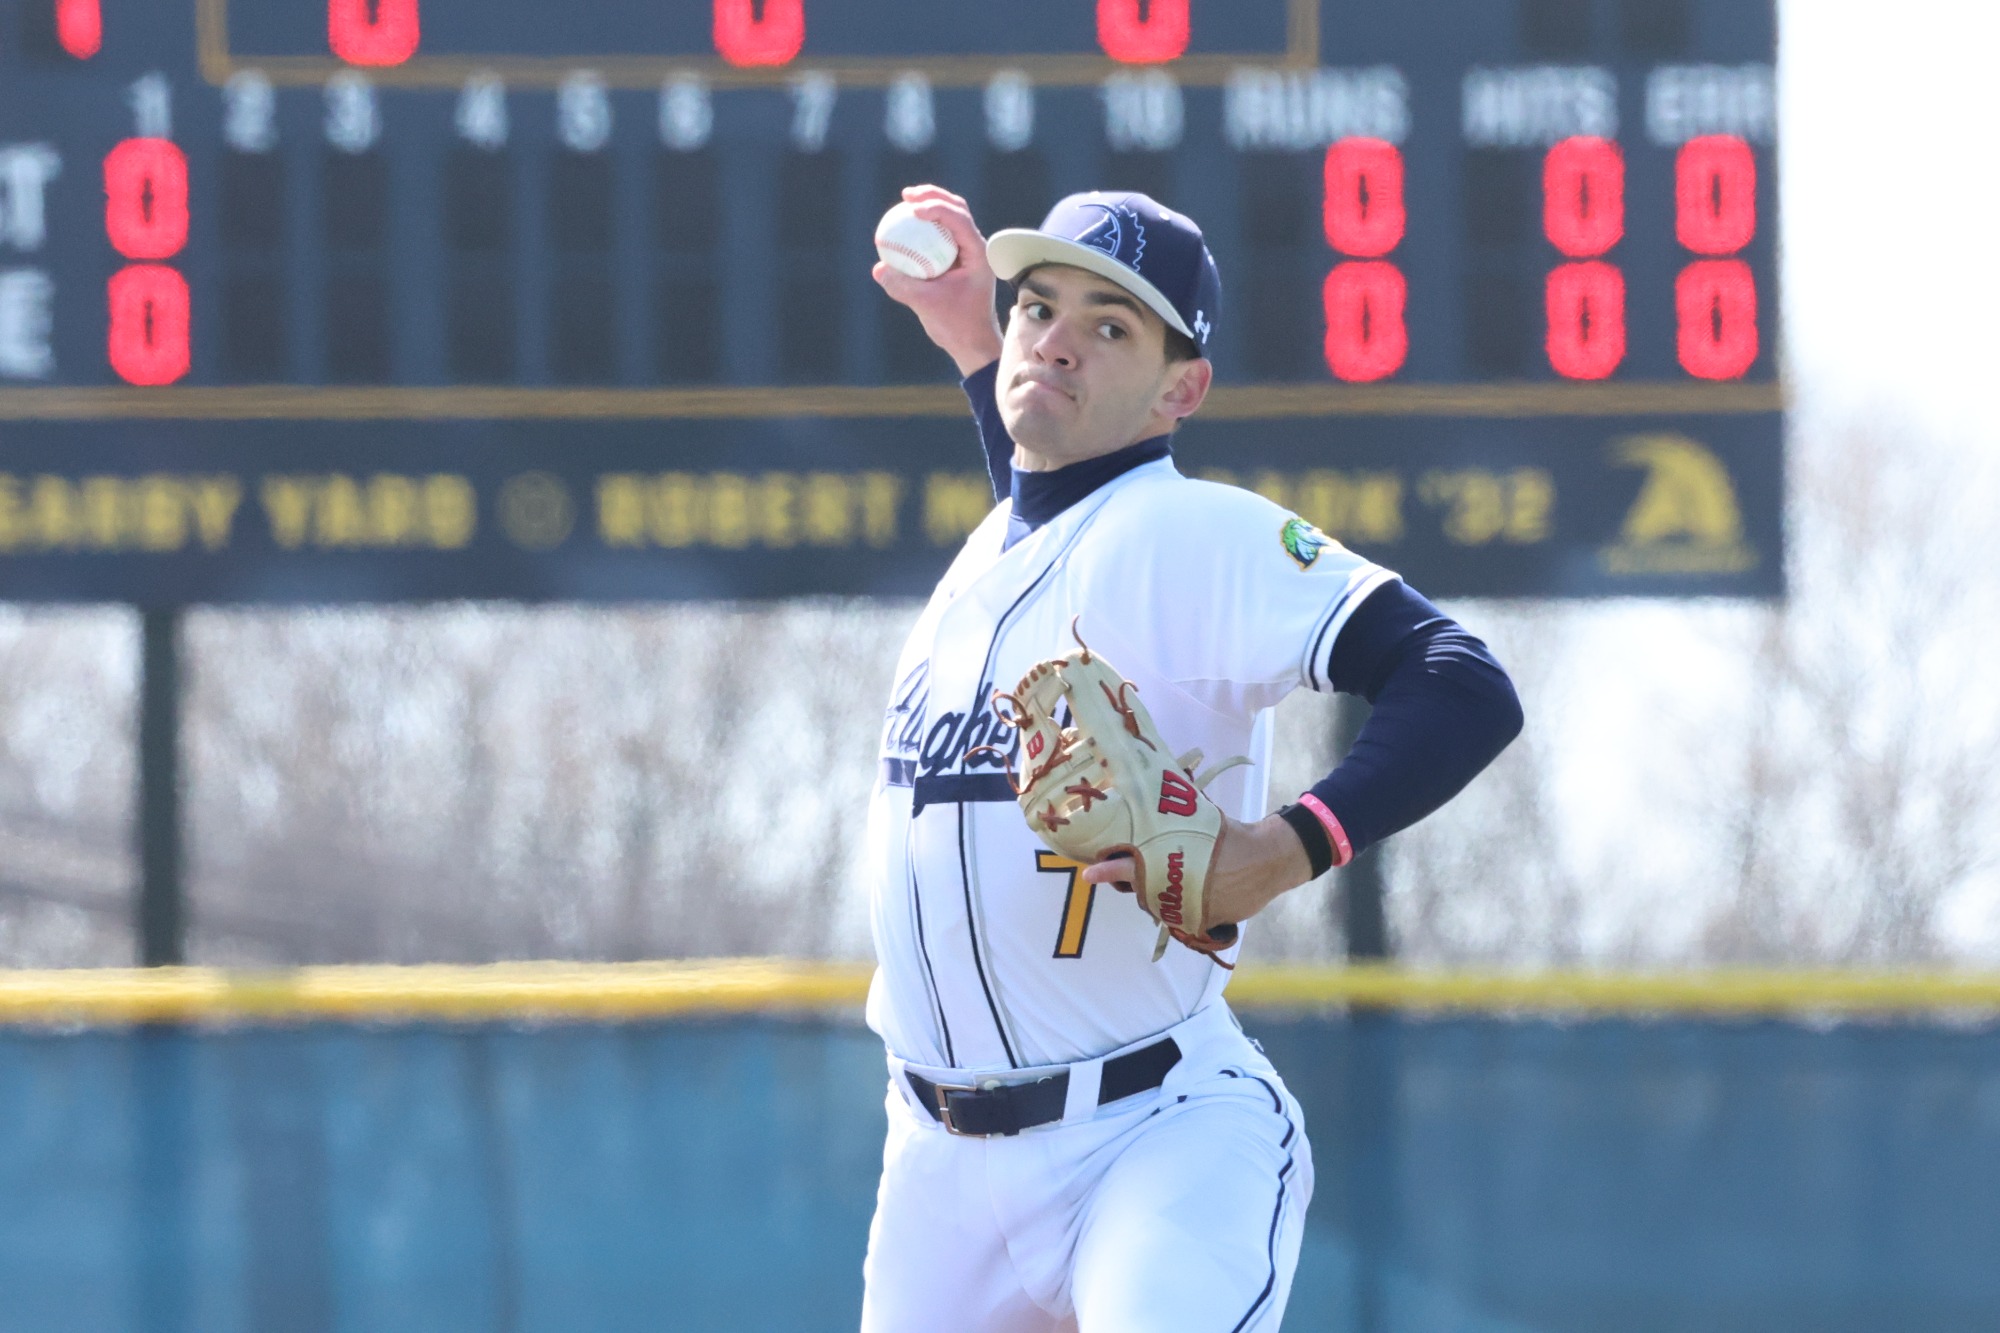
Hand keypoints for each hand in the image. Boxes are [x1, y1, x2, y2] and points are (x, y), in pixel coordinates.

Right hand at [872, 184, 1004, 376]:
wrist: (971, 342)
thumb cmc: (956, 325)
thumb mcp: (926, 306)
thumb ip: (902, 287)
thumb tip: (878, 268)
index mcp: (978, 253)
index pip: (959, 219)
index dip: (937, 208)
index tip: (913, 210)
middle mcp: (975, 247)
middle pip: (956, 208)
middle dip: (932, 195)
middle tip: (907, 195)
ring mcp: (967, 252)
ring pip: (949, 219)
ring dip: (929, 205)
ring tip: (906, 201)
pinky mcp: (955, 259)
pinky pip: (937, 237)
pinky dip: (922, 228)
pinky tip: (902, 228)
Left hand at [1081, 813, 1315, 942]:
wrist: (1269, 858)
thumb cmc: (1230, 835)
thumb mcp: (1198, 822)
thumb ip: (1171, 820)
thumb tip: (1153, 794)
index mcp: (1173, 861)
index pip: (1132, 868)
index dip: (1109, 870)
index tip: (1090, 873)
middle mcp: (1176, 889)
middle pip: (1140, 890)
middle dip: (1131, 880)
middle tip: (1121, 869)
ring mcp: (1189, 909)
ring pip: (1158, 906)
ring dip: (1156, 893)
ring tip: (1169, 874)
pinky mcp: (1203, 922)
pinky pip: (1180, 918)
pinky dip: (1180, 905)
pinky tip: (1191, 890)